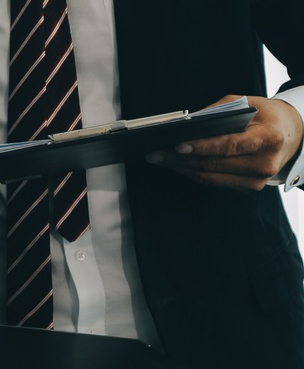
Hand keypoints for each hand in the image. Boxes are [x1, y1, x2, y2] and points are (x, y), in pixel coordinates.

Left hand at [146, 95, 303, 190]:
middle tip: (154, 153)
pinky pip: (215, 182)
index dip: (202, 147)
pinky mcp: (249, 188)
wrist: (291, 134)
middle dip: (180, 159)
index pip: (230, 146)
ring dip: (181, 169)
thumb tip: (185, 124)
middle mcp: (265, 164)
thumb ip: (217, 111)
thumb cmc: (264, 115)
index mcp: (268, 139)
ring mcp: (257, 180)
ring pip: (211, 177)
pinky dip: (193, 173)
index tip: (177, 146)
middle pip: (215, 164)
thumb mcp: (246, 103)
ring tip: (158, 159)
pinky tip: (176, 165)